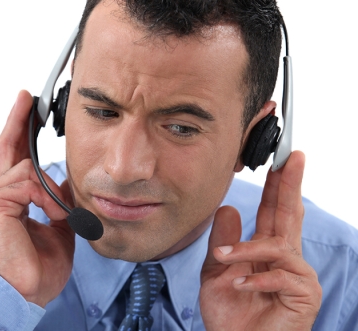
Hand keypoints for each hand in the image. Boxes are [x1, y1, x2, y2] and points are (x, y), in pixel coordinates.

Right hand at [0, 90, 74, 306]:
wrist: (24, 293)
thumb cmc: (37, 266)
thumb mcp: (58, 226)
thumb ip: (57, 201)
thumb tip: (63, 184)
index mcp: (12, 201)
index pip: (14, 159)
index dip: (19, 133)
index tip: (28, 111)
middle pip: (4, 148)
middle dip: (16, 121)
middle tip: (26, 98)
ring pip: (23, 168)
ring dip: (49, 188)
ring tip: (59, 215)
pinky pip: (25, 184)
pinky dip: (45, 197)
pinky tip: (52, 215)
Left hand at [200, 151, 321, 329]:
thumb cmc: (230, 317)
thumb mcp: (217, 273)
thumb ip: (223, 242)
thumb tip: (228, 208)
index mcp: (267, 252)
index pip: (275, 213)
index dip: (278, 187)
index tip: (280, 161)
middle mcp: (287, 260)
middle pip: (291, 216)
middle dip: (291, 186)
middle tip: (292, 158)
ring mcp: (298, 277)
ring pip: (278, 247)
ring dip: (247, 250)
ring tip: (224, 259)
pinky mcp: (304, 296)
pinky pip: (282, 276)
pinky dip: (256, 279)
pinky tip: (239, 285)